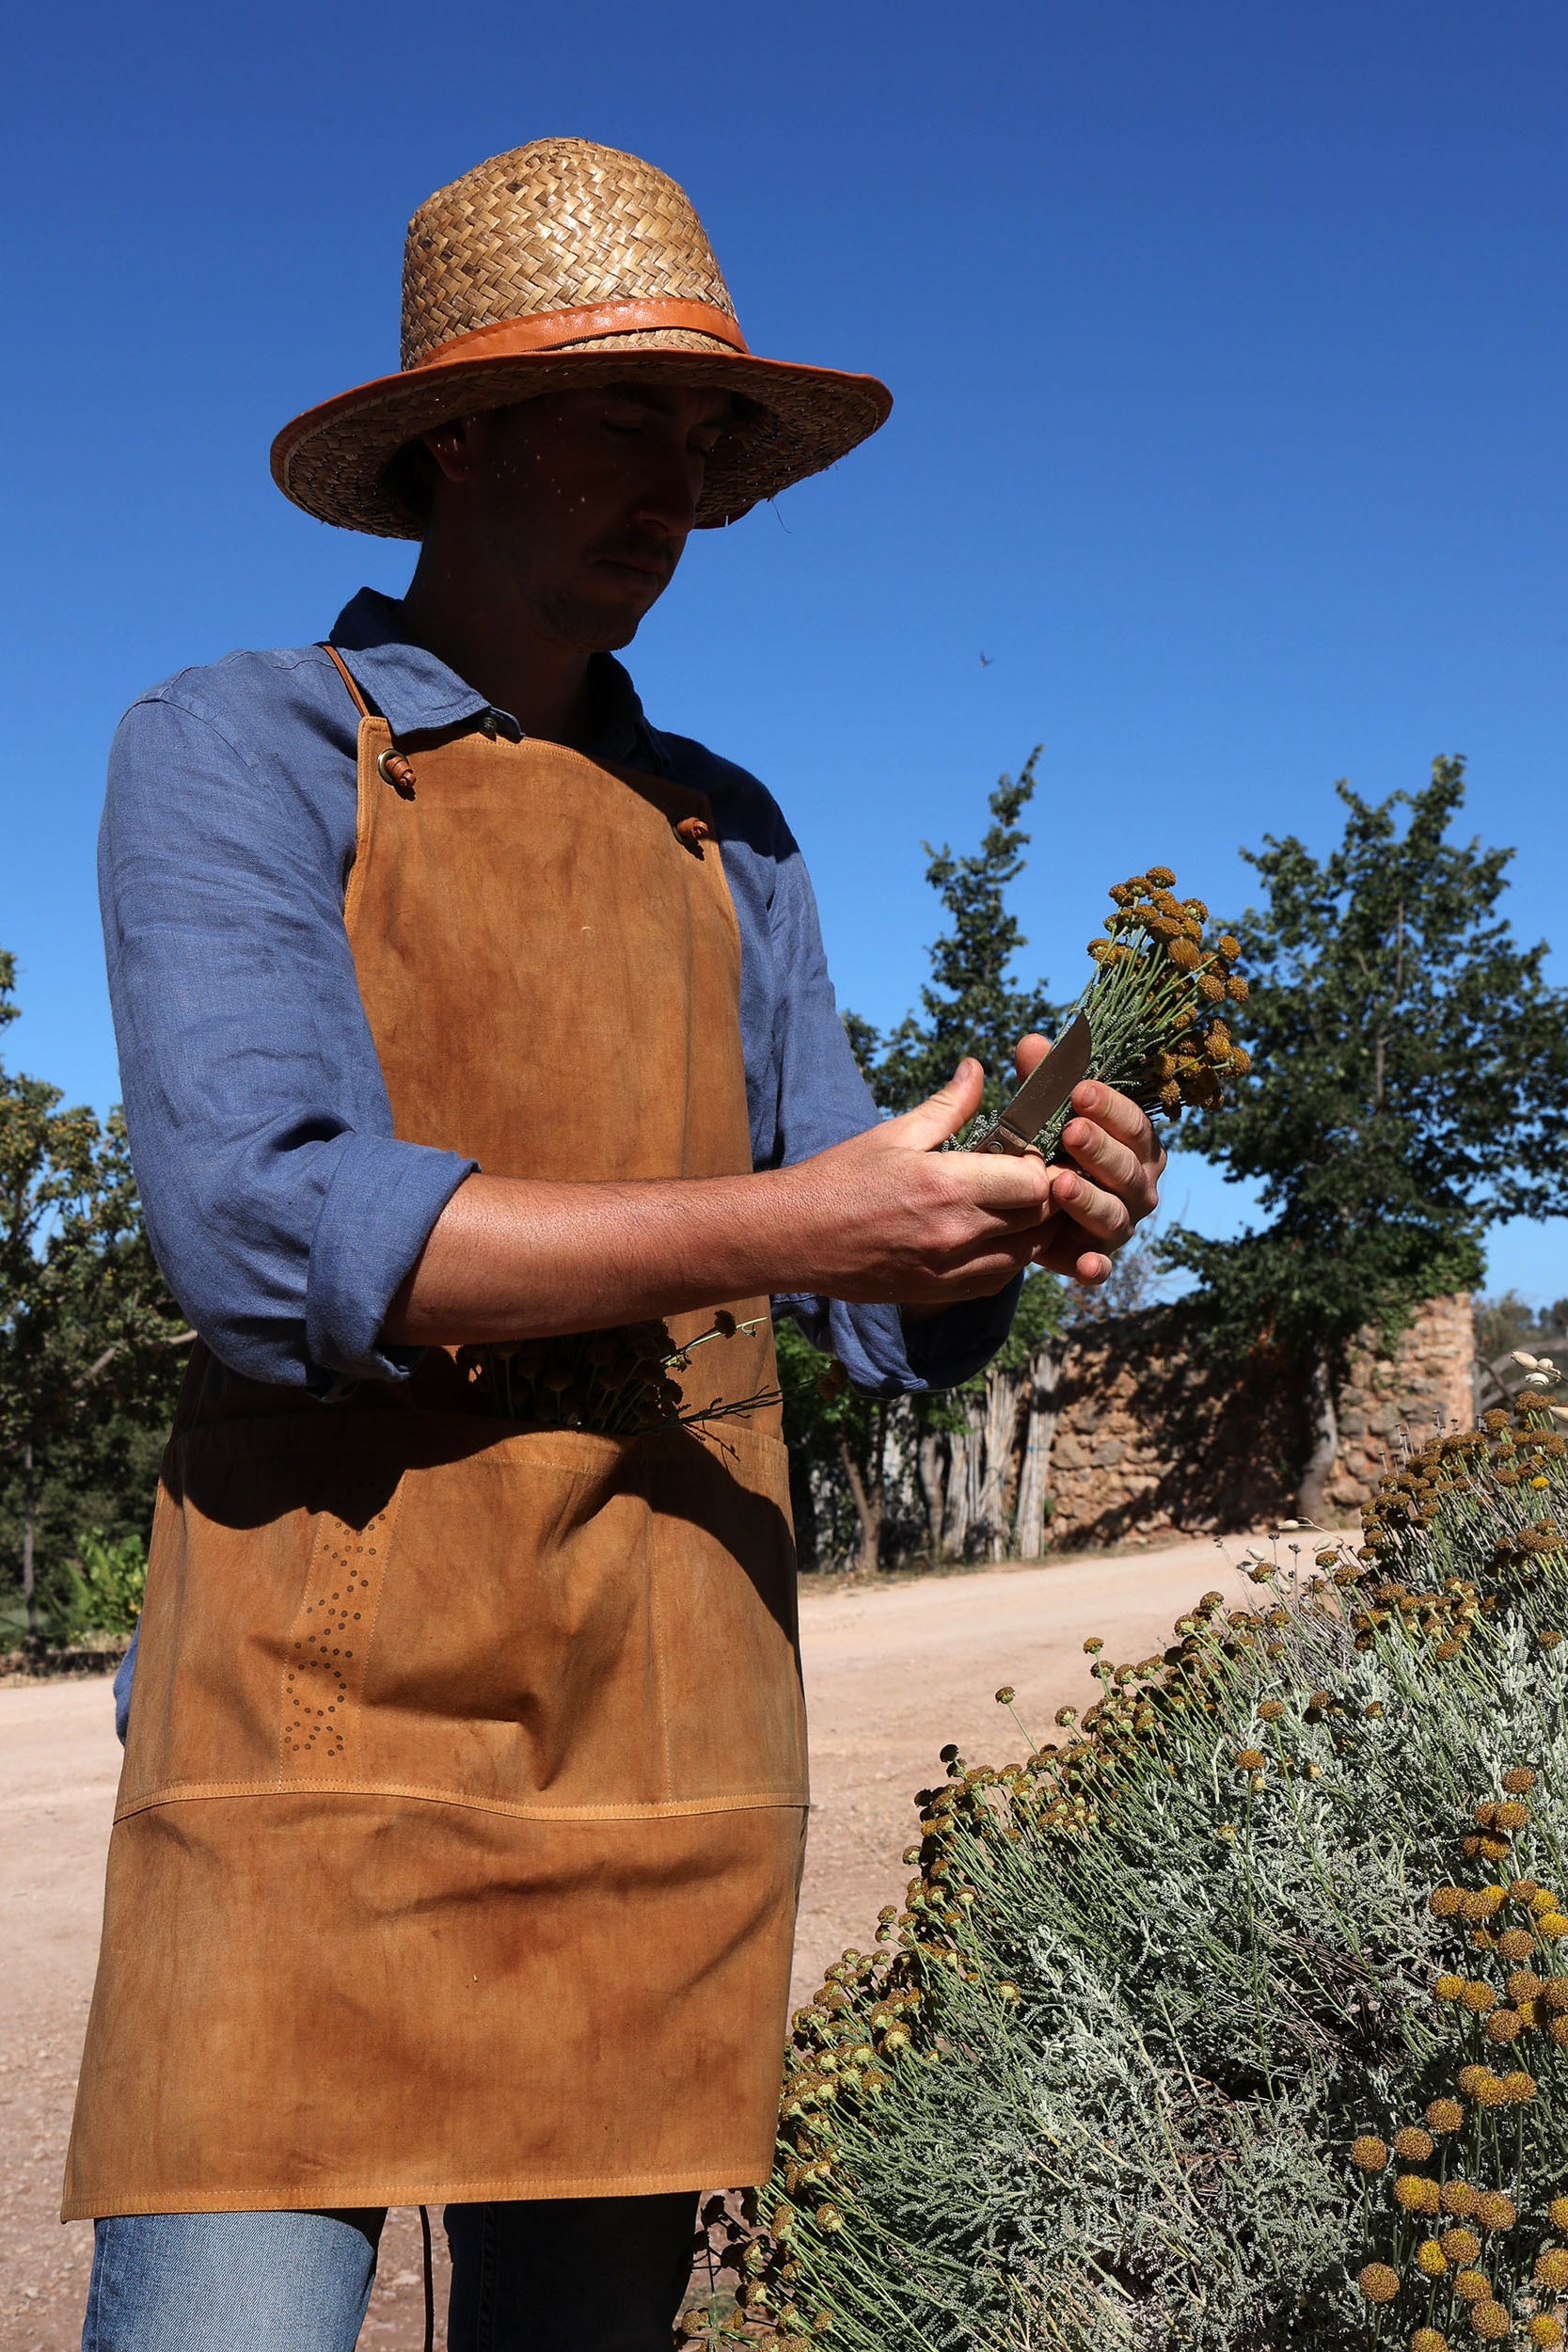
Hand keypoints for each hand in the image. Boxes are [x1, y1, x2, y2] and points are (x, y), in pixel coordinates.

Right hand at [773, 1057, 1054, 1305]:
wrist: (793, 1236)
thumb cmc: (838, 1179)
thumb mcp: (894, 1133)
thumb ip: (948, 1105)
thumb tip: (976, 1069)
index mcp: (947, 1185)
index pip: (1034, 1183)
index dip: (1039, 1168)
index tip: (1024, 1156)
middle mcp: (956, 1233)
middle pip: (1039, 1220)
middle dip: (1043, 1198)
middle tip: (1028, 1179)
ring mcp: (949, 1269)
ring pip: (1026, 1255)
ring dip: (1032, 1232)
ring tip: (1015, 1208)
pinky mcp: (938, 1293)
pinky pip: (997, 1280)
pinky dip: (1008, 1259)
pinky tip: (993, 1238)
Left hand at [1010, 1032, 1164, 1285]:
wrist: (1036, 1203)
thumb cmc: (1051, 1143)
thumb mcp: (1045, 1111)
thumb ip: (1043, 1080)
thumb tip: (1032, 1042)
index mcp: (1136, 1143)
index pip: (1134, 1123)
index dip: (1111, 1107)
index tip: (1079, 1090)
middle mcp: (1138, 1184)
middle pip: (1128, 1169)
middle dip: (1100, 1150)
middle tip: (1070, 1131)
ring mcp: (1121, 1223)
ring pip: (1116, 1216)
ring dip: (1091, 1202)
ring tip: (1061, 1185)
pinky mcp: (1096, 1257)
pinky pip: (1102, 1266)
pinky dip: (1096, 1267)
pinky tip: (1083, 1265)